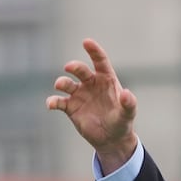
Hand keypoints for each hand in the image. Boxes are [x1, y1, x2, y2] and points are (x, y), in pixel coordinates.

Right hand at [47, 38, 138, 169]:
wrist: (111, 139)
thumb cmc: (122, 122)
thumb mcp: (128, 114)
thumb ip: (129, 103)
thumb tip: (126, 93)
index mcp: (106, 80)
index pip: (100, 61)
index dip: (94, 51)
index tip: (86, 42)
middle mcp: (91, 84)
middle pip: (80, 70)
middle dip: (75, 66)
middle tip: (69, 67)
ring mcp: (79, 94)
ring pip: (67, 84)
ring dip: (62, 82)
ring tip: (60, 85)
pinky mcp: (70, 107)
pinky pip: (58, 101)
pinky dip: (53, 101)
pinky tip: (51, 104)